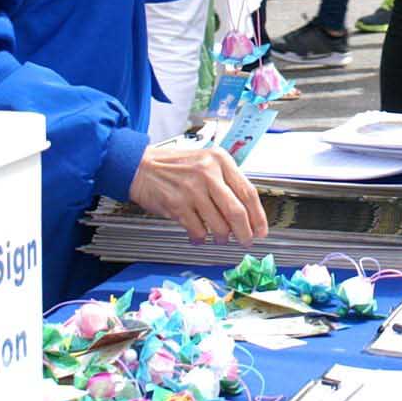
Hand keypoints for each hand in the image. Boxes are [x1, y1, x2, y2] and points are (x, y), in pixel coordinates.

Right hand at [128, 139, 268, 244]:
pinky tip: (199, 237)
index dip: (258, 215)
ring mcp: (192, 189)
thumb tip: (246, 212)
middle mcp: (208, 173)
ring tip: (220, 238)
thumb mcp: (205, 162)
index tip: (261, 229)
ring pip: (219, 225)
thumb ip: (225, 181)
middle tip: (246, 240)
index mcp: (220, 160)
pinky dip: (201, 238)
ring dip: (222, 237)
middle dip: (245, 232)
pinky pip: (198, 231)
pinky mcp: (177, 205)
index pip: (248, 192)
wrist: (140, 167)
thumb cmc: (175, 166)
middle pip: (237, 212)